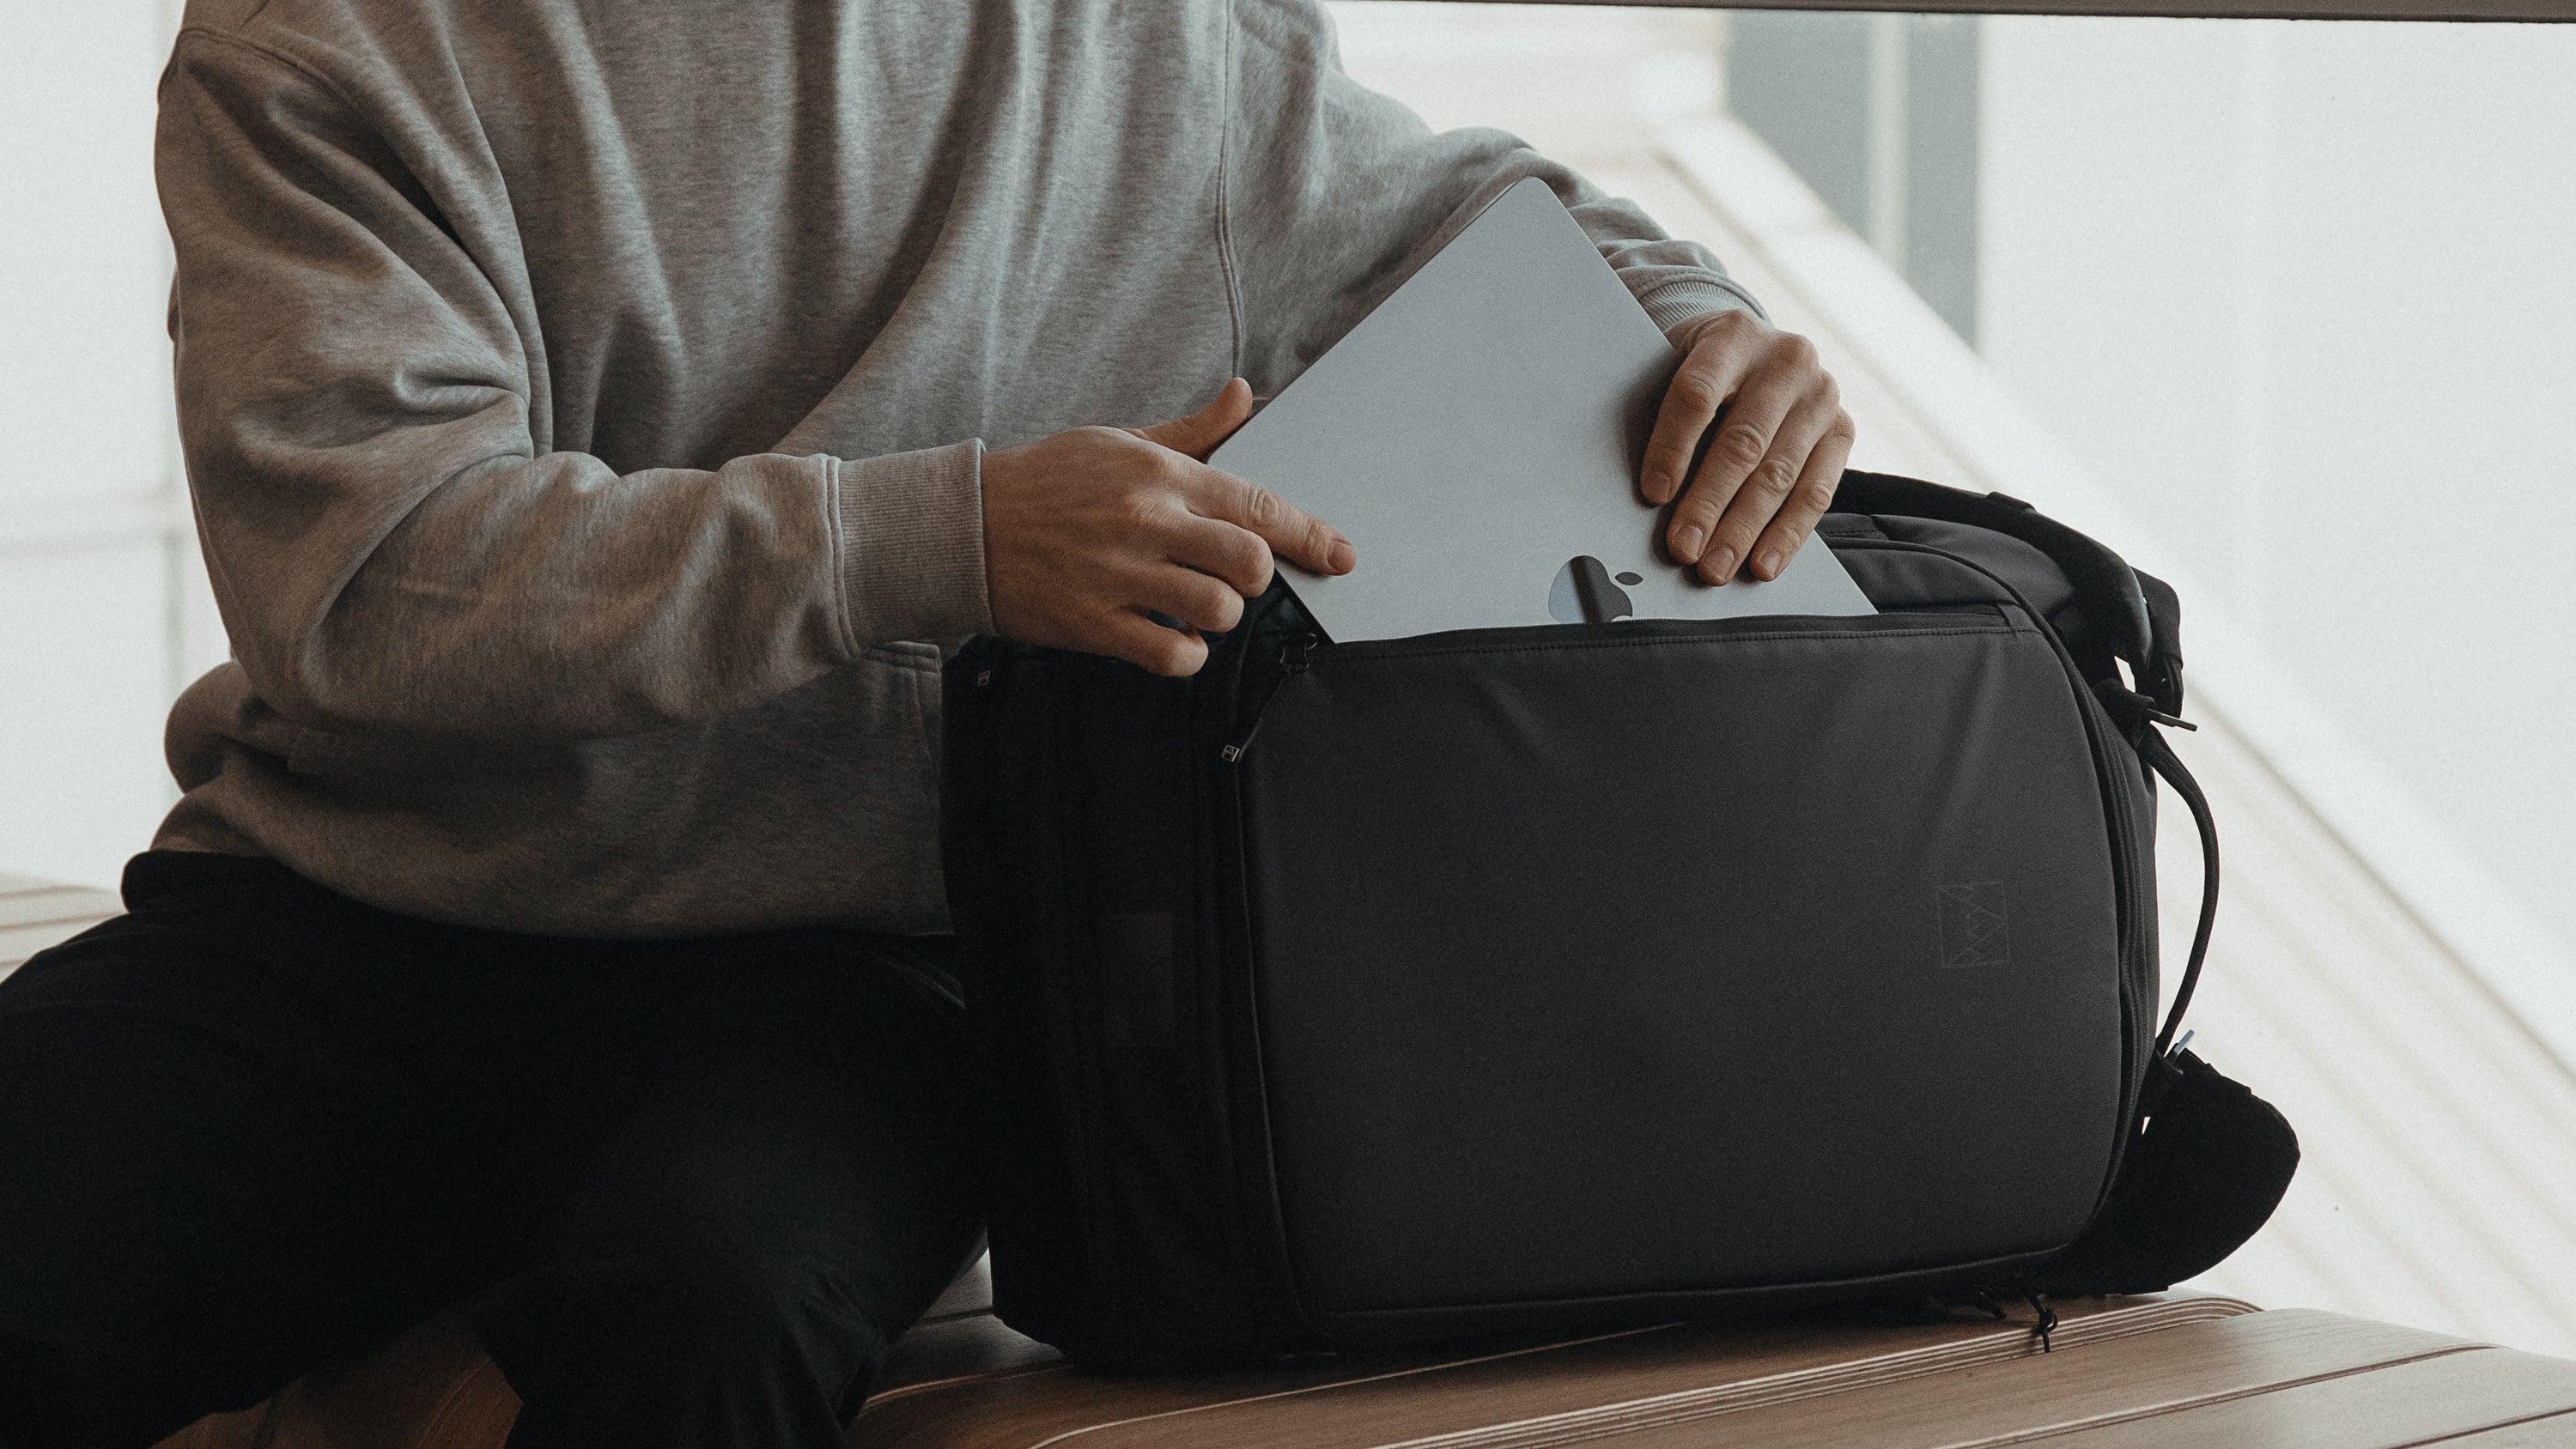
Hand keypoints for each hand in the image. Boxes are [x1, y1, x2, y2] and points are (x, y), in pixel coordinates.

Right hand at [982, 379, 1354, 676]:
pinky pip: (1172, 655)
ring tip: (1193, 605)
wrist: (964, 526)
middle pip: (1248, 562)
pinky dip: (1185, 654)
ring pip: (1217, 611)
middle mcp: (1145, 522)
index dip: (1311, 535)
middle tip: (1233, 578)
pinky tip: (1168, 637)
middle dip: (1256, 578)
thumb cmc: (1048, 482)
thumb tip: (1245, 396)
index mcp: (1158, 474)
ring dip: (1220, 616)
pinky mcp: (1093, 623)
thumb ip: (1192, 431)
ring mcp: (1119, 575)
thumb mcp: (1119, 441)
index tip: (1341, 556)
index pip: (1256, 505)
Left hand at [1640, 310, 1856, 584]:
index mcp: (1733, 336)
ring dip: (1745, 530)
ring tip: (1716, 568)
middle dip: (1709, 504)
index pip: (1698, 394)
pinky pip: (1817, 492)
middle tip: (1684, 549)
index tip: (1653, 494)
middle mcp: (1786, 360)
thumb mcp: (1674, 371)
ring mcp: (1821, 395)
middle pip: (1742, 442)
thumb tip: (1649, 498)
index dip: (1674, 446)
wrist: (1755, 352)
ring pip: (1780, 473)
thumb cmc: (1701, 374)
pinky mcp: (1843, 429)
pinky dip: (1787, 535)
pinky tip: (1764, 565)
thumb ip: (1663, 419)